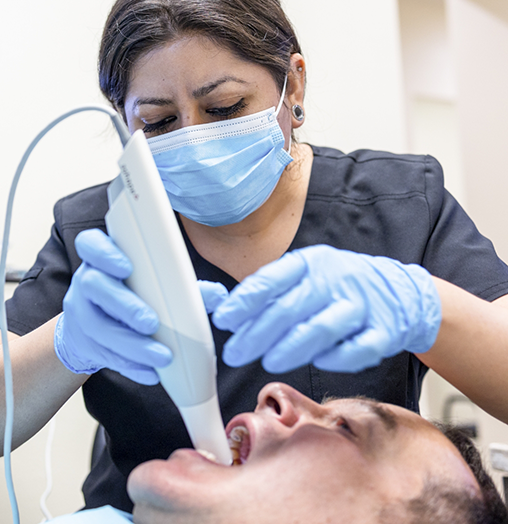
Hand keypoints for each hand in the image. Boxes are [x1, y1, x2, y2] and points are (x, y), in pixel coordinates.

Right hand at [54, 228, 227, 384]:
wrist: (93, 327)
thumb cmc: (131, 294)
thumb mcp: (150, 283)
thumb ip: (182, 286)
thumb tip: (219, 295)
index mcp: (102, 259)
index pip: (90, 244)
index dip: (105, 254)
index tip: (127, 267)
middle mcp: (86, 283)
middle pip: (95, 287)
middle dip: (125, 305)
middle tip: (152, 322)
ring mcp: (80, 315)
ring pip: (99, 328)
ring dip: (132, 344)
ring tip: (163, 356)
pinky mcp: (84, 344)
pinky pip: (106, 356)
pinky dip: (132, 366)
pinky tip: (153, 373)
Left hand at [212, 245, 440, 372]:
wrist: (399, 290)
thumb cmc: (340, 285)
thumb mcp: (308, 274)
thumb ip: (273, 291)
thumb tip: (230, 312)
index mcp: (312, 262)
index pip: (273, 279)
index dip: (245, 301)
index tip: (224, 319)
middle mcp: (336, 280)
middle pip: (291, 308)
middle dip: (257, 334)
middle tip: (235, 352)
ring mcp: (361, 305)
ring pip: (322, 329)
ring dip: (291, 348)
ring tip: (269, 361)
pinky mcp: (383, 331)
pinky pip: (357, 349)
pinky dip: (335, 358)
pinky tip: (318, 362)